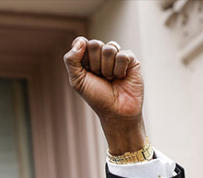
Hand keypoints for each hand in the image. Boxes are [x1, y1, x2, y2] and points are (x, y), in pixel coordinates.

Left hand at [63, 36, 145, 153]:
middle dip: (94, 64)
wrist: (116, 111)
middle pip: (95, 44)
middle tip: (99, 77)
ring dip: (107, 68)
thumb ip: (72, 60)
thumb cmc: (95, 96)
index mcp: (86, 58)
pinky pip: (123, 55)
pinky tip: (121, 77)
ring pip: (109, 49)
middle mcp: (101, 55)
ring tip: (110, 78)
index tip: (86, 70)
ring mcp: (117, 56)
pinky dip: (119, 70)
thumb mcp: (77, 80)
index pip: (82, 43)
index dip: (82, 56)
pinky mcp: (131, 60)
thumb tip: (80, 40)